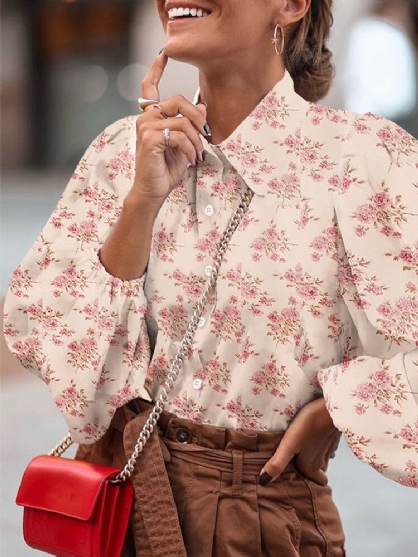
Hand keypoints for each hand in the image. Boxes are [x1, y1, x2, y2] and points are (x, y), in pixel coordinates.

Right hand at [130, 52, 209, 208]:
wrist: (154, 190)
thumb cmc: (166, 168)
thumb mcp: (184, 143)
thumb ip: (190, 125)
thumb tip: (203, 108)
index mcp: (151, 117)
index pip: (150, 87)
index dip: (156, 69)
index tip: (164, 53)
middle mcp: (146, 118)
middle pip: (179, 101)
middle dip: (198, 118)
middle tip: (204, 136)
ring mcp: (146, 127)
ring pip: (183, 120)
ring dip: (196, 140)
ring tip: (197, 155)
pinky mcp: (150, 138)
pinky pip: (180, 134)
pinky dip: (190, 148)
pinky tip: (191, 159)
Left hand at [260, 398, 340, 485]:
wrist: (331, 408)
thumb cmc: (309, 425)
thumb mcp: (289, 444)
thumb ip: (278, 463)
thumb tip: (263, 481)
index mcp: (312, 467)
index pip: (316, 485)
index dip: (309, 484)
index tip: (297, 479)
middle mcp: (323, 462)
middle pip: (318, 473)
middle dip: (309, 470)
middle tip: (295, 463)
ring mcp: (330, 449)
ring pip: (322, 460)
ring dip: (313, 457)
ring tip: (300, 449)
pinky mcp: (333, 437)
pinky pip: (325, 446)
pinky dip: (319, 445)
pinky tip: (310, 436)